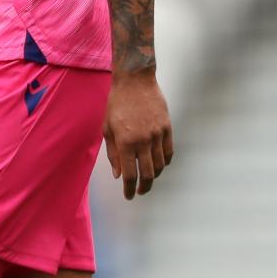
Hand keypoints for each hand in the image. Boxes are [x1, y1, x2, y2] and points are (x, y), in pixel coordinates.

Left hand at [103, 69, 173, 199]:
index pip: (130, 175)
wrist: (135, 81)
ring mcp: (157, 135)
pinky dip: (164, 162)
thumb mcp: (107, 128)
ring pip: (160, 165)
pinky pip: (168, 152)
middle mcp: (143, 141)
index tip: (129, 196)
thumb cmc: (117, 103)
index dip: (129, 189)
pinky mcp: (167, 128)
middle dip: (143, 188)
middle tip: (139, 192)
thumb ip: (112, 153)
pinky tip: (158, 165)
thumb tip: (118, 174)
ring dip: (153, 176)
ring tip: (147, 179)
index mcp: (126, 142)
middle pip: (147, 175)